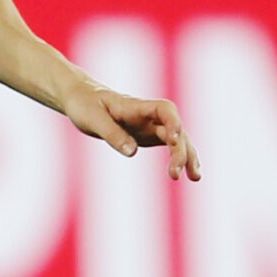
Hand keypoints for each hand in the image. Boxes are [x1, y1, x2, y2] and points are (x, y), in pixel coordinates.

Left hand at [61, 79, 199, 179]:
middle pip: (174, 129)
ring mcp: (150, 125)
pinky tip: (188, 174)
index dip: (173, 122)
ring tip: (195, 178)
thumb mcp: (93, 120)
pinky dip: (179, 157)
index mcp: (136, 106)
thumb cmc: (85, 105)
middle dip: (180, 150)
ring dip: (186, 156)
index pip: (164, 109)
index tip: (175, 139)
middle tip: (175, 174)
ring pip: (177, 139)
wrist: (81, 98)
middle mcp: (148, 115)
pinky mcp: (147, 135)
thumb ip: (112, 134)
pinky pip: (170, 145)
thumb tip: (132, 153)